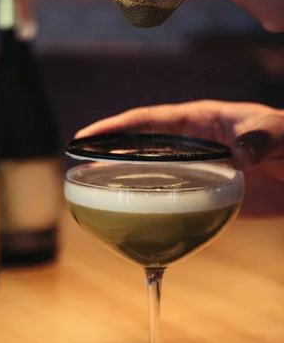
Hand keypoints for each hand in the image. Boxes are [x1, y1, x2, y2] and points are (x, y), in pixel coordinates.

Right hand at [76, 100, 283, 215]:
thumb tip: (237, 155)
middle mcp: (190, 145)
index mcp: (199, 121)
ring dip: (126, 184)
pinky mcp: (206, 196)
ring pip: (152, 177)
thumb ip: (262, 137)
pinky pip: (173, 202)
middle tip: (78, 168)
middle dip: (109, 156)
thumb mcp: (281, 131)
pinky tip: (136, 222)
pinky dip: (153, 210)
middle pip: (140, 149)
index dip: (115, 128)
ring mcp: (196, 172)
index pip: (149, 122)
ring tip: (96, 196)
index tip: (85, 136)